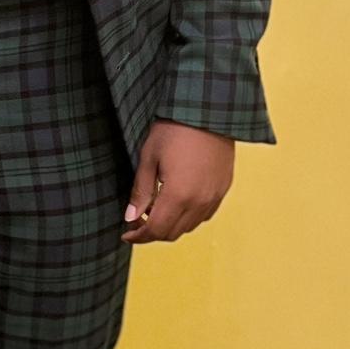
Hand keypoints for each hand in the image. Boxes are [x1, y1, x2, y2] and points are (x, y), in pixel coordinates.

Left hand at [121, 119, 234, 243]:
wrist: (208, 112)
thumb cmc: (174, 130)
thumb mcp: (148, 158)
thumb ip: (140, 192)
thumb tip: (130, 217)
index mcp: (178, 195)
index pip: (156, 230)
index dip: (139, 236)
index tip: (126, 233)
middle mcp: (199, 202)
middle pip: (173, 233)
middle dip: (152, 232)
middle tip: (136, 221)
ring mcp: (214, 197)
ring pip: (189, 227)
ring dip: (170, 225)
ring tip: (154, 209)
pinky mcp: (223, 190)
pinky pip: (204, 215)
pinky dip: (187, 217)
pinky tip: (176, 203)